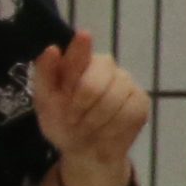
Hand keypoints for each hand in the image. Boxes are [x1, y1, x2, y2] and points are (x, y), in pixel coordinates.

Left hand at [34, 31, 150, 185]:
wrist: (84, 150)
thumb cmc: (61, 122)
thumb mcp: (45, 102)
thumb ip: (45, 76)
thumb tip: (52, 49)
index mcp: (78, 62)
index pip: (79, 53)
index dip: (81, 47)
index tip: (83, 35)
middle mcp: (104, 66)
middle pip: (95, 83)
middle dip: (80, 107)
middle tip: (72, 119)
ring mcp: (125, 82)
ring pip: (114, 99)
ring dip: (95, 120)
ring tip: (85, 126)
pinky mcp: (140, 100)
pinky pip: (129, 113)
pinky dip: (112, 127)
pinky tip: (104, 130)